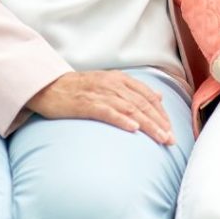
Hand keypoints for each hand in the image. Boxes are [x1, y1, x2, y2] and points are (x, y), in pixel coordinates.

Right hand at [27, 70, 173, 144]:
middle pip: (142, 103)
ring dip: (148, 124)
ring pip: (130, 108)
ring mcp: (100, 93)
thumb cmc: (79, 89)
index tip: (171, 129)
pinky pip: (107, 111)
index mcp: (119, 79)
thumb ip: (133, 90)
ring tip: (160, 138)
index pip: (147, 95)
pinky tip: (133, 129)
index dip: (161, 113)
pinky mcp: (86, 103)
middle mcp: (112, 84)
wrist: (48, 86)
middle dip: (159, 122)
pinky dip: (122, 119)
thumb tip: (158, 96)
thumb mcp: (109, 84)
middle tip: (171, 139)